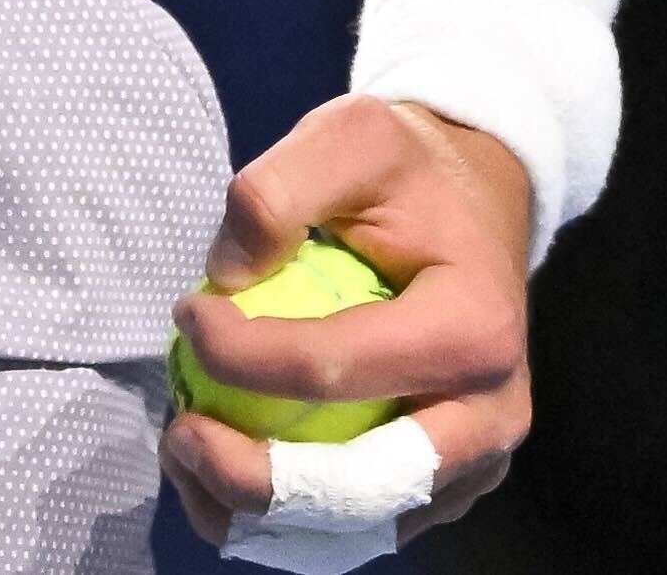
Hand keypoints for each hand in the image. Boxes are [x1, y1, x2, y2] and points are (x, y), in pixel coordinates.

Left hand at [161, 94, 532, 553]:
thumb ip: (278, 190)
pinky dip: (286, 523)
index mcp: (471, 332)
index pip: (338, 369)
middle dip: (254, 480)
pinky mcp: (443, 487)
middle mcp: (487, 419)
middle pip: (359, 490)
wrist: (479, 203)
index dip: (243, 357)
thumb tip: (224, 277)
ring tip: (188, 456)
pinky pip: (361, 530)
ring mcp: (471, 467)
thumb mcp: (348, 134)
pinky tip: (222, 476)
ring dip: (260, 518)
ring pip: (356, 532)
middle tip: (179, 434)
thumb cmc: (410, 170)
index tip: (189, 313)